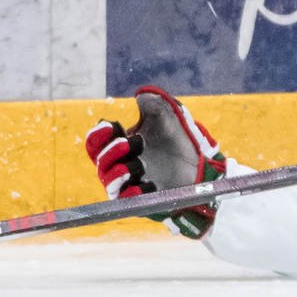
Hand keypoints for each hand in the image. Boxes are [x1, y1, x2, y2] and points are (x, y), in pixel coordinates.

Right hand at [83, 86, 227, 238]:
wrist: (200, 165)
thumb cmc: (179, 140)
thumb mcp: (168, 117)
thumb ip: (155, 104)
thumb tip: (141, 95)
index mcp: (120, 144)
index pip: (96, 142)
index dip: (98, 134)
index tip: (112, 126)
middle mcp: (119, 165)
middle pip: (99, 161)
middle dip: (112, 151)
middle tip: (134, 143)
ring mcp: (129, 184)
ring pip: (109, 183)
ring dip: (119, 172)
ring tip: (139, 164)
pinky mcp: (140, 200)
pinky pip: (128, 201)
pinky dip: (133, 192)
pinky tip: (148, 184)